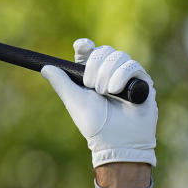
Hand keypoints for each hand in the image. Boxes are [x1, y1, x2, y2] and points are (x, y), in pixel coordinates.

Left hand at [41, 39, 156, 167]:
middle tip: (91, 86)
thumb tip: (45, 67)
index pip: (89, 52)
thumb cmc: (94, 124)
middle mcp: (110, 73)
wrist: (116, 140)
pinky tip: (116, 90)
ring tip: (105, 93)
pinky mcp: (142, 81)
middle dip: (94, 66)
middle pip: (103, 50)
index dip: (85, 46)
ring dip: (107, 74)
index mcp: (92, 75)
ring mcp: (127, 76)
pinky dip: (120, 76)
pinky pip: (132, 65)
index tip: (81, 47)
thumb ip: (61, 83)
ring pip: (118, 56)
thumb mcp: (74, 101)